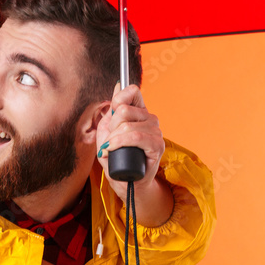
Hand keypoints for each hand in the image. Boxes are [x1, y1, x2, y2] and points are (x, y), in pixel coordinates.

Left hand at [96, 83, 164, 198]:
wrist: (124, 180)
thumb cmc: (116, 155)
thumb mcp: (108, 130)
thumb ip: (112, 109)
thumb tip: (118, 84)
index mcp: (139, 112)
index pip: (131, 91)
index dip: (118, 100)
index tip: (111, 116)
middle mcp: (149, 118)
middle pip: (124, 110)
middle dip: (110, 127)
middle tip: (110, 141)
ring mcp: (155, 131)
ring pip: (127, 125)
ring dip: (112, 140)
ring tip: (110, 150)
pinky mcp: (157, 145)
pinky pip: (136, 137)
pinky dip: (119, 143)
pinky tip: (112, 150)